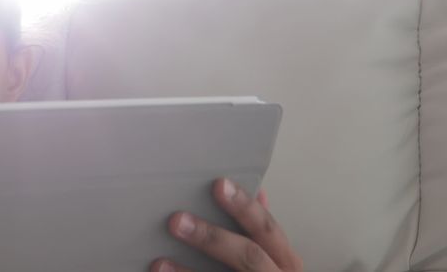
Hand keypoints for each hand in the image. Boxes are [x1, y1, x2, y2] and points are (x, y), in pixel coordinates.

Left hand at [150, 178, 302, 271]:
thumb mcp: (278, 257)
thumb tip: (257, 192)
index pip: (267, 229)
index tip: (219, 185)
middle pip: (248, 256)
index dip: (245, 207)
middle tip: (177, 220)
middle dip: (212, 238)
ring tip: (161, 263)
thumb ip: (264, 230)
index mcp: (285, 260)